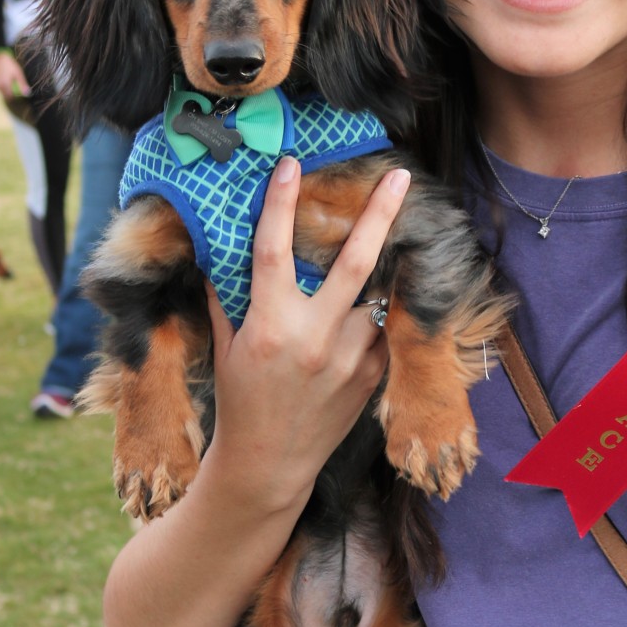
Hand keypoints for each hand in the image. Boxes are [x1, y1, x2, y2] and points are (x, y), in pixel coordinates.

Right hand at [0, 50, 29, 102]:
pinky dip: (3, 88)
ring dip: (7, 92)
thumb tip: (28, 93)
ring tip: (11, 83)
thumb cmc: (11, 65)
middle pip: (6, 96)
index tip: (20, 95)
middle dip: (11, 95)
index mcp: (5, 84)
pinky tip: (6, 81)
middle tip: (16, 90)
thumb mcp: (18, 74)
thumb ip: (22, 84)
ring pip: (2, 93)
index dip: (16, 97)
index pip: (11, 96)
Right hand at [201, 157, 410, 507]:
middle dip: (380, 213)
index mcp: (270, 324)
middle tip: (401, 176)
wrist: (270, 464)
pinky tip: (346, 334)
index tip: (291, 163)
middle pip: (357, 261)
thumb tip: (224, 248)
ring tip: (366, 272)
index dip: (280, 202)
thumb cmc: (241, 400)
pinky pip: (376, 331)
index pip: (273, 248)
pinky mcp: (372, 374)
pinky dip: (365, 322)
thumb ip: (229, 296)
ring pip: (371, 296)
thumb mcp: (228, 345)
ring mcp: (350, 356)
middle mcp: (315, 337)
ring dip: (368, 282)